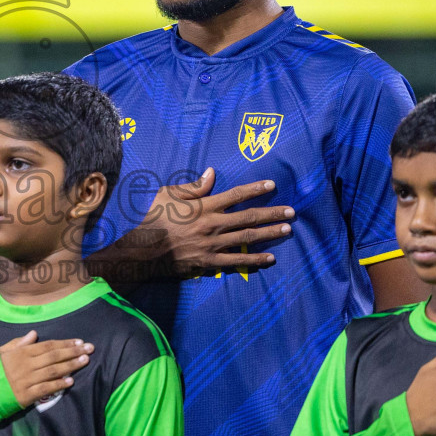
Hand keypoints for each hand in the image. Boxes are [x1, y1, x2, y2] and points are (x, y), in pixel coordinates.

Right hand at [0, 330, 92, 407]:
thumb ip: (19, 342)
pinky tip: (70, 382)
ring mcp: (27, 380)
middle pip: (54, 357)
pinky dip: (58, 385)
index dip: (65, 343)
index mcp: (22, 352)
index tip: (79, 341)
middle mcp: (27, 365)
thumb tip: (34, 333)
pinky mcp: (26, 395)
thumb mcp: (3, 351)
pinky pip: (45, 389)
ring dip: (70, 366)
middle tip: (89, 349)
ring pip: (53, 371)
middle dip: (73, 352)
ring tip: (85, 361)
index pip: (48, 346)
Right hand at [135, 168, 294, 276]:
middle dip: (272, 213)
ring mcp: (214, 245)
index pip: (236, 195)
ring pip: (248, 238)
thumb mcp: (169, 194)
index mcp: (205, 206)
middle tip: (291, 212)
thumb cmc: (154, 219)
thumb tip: (212, 173)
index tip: (272, 184)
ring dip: (269, 234)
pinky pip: (237, 260)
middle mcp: (214, 224)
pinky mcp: (210, 262)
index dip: (256, 189)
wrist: (144, 250)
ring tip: (287, 230)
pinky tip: (270, 259)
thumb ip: (194, 186)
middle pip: (249, 217)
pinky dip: (255, 260)